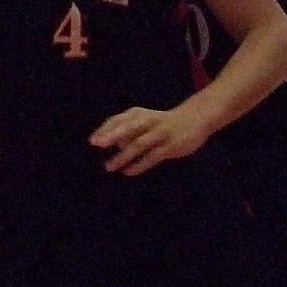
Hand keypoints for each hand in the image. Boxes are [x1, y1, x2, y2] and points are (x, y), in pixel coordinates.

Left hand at [89, 104, 207, 176]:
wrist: (194, 119)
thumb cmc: (162, 122)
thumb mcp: (144, 121)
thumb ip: (128, 130)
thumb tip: (114, 145)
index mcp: (138, 114)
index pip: (118, 120)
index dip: (105, 129)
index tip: (92, 141)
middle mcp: (148, 120)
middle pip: (127, 127)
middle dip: (111, 135)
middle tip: (95, 144)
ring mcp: (160, 133)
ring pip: (139, 143)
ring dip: (123, 155)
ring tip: (109, 166)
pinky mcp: (171, 145)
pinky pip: (153, 156)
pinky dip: (140, 164)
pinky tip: (128, 172)